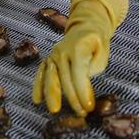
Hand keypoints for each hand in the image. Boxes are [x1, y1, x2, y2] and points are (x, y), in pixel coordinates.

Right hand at [32, 0, 128, 116]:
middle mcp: (62, 51)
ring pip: (50, 76)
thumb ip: (92, 69)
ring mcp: (53, 54)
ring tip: (54, 110)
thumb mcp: (102, 54)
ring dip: (52, 95)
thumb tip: (83, 87)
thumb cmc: (97, 42)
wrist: (86, 25)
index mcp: (78, 48)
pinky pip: (41, 72)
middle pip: (65, 78)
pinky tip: (37, 99)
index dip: (83, 91)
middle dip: (72, 98)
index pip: (79, 74)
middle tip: (80, 113)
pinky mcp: (48, 58)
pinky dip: (38, 86)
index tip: (88, 106)